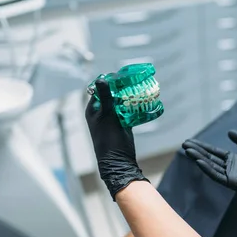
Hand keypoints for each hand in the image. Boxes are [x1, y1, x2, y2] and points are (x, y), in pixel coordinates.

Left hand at [85, 78, 148, 199]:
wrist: (118, 162)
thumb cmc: (108, 140)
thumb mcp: (107, 116)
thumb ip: (106, 98)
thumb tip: (102, 79)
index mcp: (93, 110)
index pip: (99, 90)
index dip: (109, 81)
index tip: (121, 74)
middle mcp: (101, 113)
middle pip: (112, 95)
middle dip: (121, 88)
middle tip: (133, 79)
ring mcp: (112, 119)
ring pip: (121, 103)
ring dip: (129, 96)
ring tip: (139, 88)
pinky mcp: (122, 124)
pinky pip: (128, 111)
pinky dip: (134, 106)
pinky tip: (143, 101)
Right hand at [182, 130, 236, 212]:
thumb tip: (229, 133)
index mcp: (234, 159)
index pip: (214, 152)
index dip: (202, 147)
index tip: (190, 142)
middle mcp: (230, 168)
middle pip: (209, 158)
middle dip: (197, 151)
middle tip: (184, 144)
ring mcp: (231, 176)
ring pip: (211, 166)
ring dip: (199, 159)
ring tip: (188, 151)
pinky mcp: (234, 183)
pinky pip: (218, 176)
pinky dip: (208, 169)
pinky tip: (200, 161)